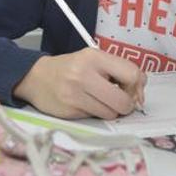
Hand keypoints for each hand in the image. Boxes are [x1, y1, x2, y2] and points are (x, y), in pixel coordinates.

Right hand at [13, 48, 145, 119]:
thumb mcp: (93, 60)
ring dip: (110, 111)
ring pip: (111, 113)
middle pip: (124, 100)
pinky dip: (95, 114)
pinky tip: (86, 104)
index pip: (132, 73)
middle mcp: (84, 74)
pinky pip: (96, 118)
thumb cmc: (69, 68)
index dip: (137, 86)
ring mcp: (75, 94)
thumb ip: (118, 70)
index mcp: (94, 57)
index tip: (133, 89)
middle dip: (126, 104)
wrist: (35, 77)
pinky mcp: (69, 111)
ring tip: (99, 101)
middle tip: (119, 100)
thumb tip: (140, 92)